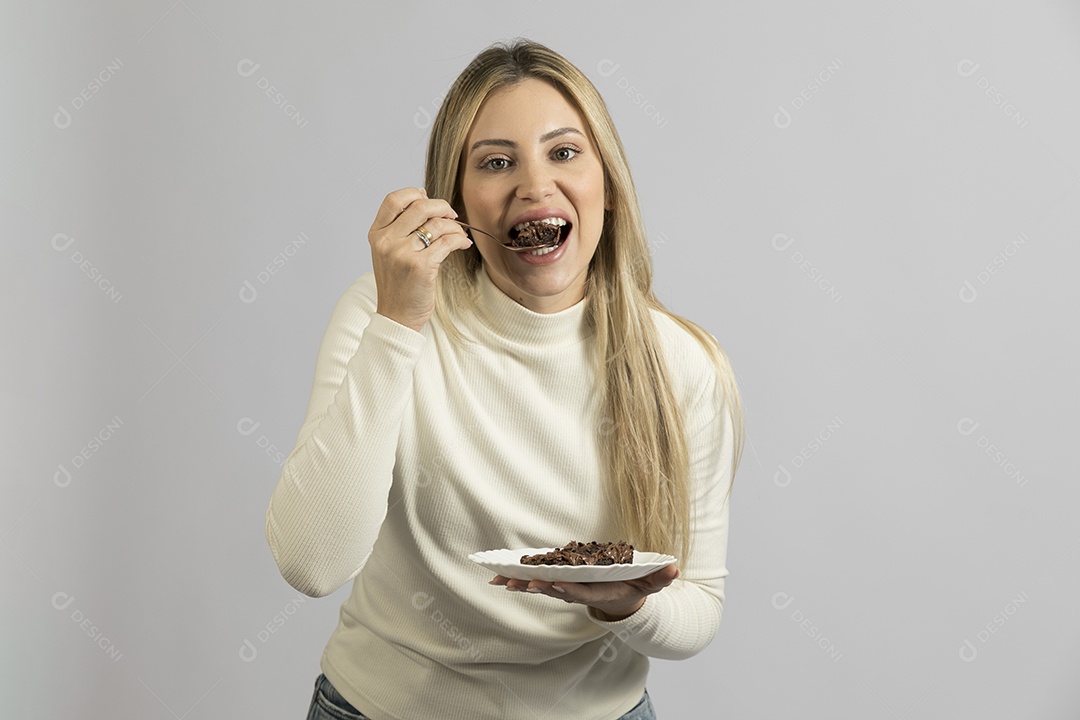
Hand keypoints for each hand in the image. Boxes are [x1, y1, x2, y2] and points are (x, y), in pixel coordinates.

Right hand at [368, 187, 472, 331]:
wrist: (396, 316)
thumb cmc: (398, 284)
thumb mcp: (389, 252)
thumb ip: (400, 227)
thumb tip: (423, 196)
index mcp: (377, 234)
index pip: (394, 200)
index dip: (414, 193)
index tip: (428, 198)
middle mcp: (386, 241)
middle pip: (419, 206)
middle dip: (442, 206)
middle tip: (452, 215)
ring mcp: (402, 253)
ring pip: (437, 224)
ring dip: (454, 226)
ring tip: (459, 234)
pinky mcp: (421, 266)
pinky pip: (447, 242)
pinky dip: (460, 240)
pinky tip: (463, 244)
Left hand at [489, 565, 678, 620]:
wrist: (621, 601)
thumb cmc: (634, 588)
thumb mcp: (650, 582)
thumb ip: (660, 577)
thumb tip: (676, 568)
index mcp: (598, 592)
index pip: (582, 592)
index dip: (568, 589)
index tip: (556, 585)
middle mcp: (579, 593)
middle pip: (556, 591)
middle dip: (538, 588)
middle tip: (520, 584)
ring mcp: (566, 590)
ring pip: (541, 588)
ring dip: (521, 585)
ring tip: (500, 580)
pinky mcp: (558, 583)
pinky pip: (536, 581)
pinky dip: (519, 580)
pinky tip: (499, 577)